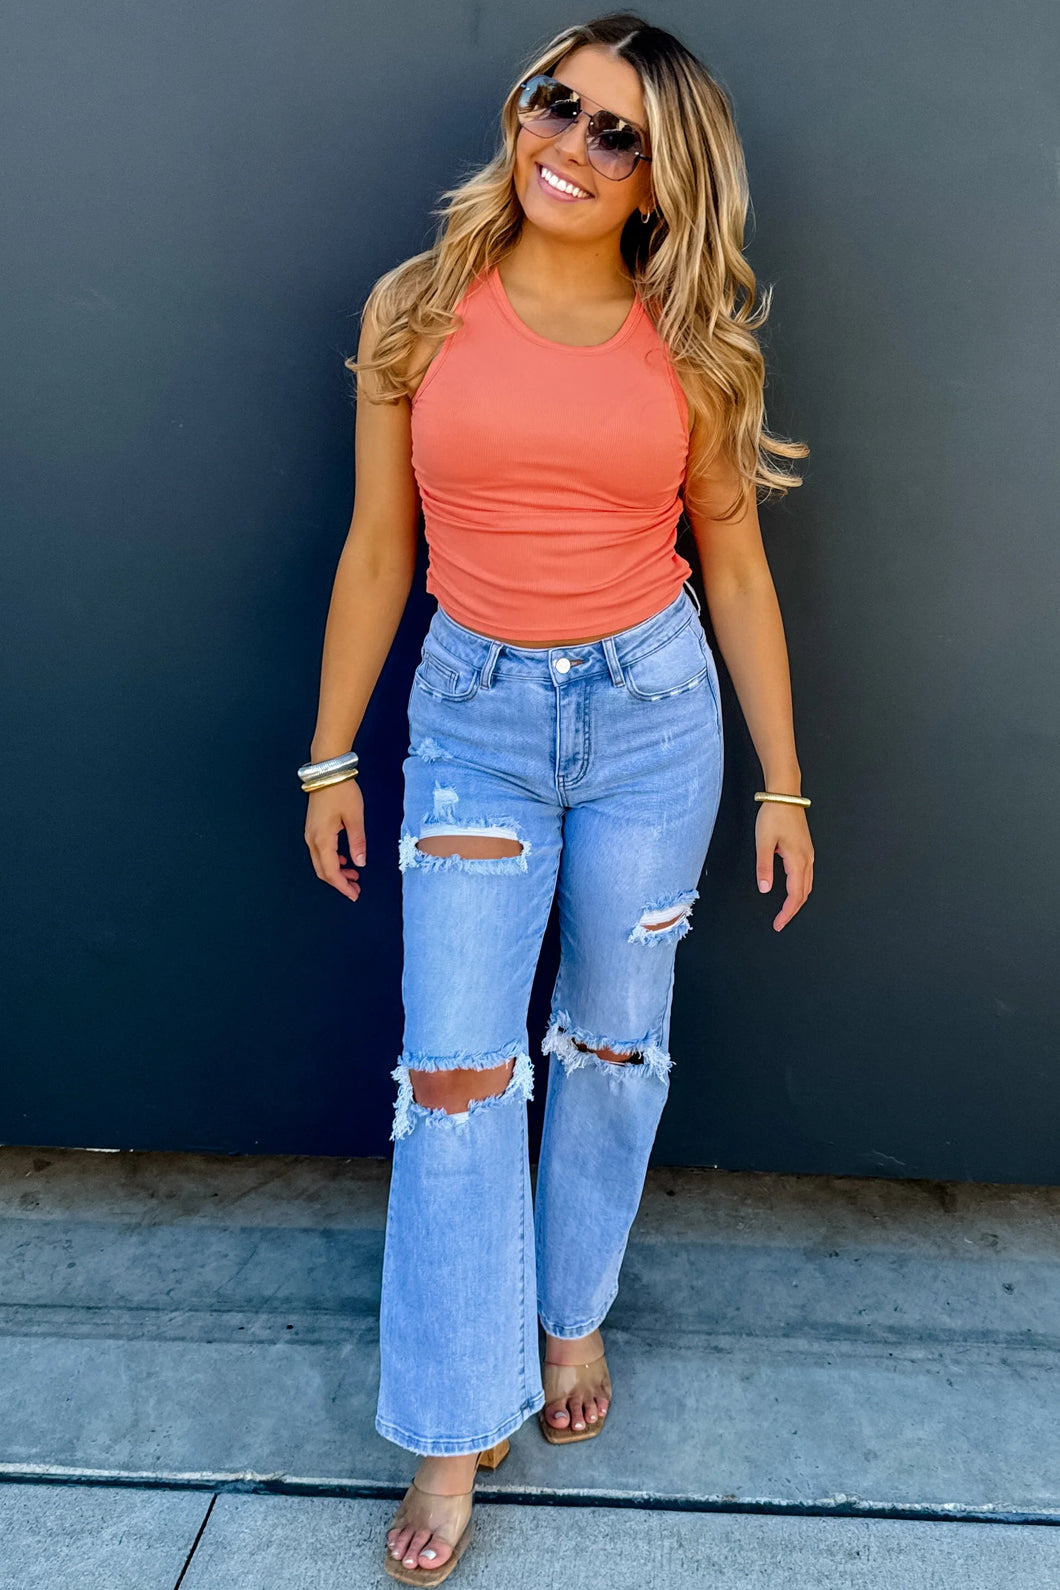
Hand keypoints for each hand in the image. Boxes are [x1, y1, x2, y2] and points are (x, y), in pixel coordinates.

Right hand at [305, 776, 365, 900]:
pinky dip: (332, 861)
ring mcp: (310, 834)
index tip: (354, 894)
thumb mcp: (355, 817)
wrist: (327, 771)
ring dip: (336, 872)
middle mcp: (312, 839)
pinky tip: (345, 860)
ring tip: (354, 876)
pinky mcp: (313, 828)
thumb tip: (360, 863)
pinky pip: (320, 852)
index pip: (331, 872)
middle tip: (356, 889)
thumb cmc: (341, 792)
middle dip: (339, 883)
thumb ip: (357, 842)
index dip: (342, 886)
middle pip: (323, 871)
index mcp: (322, 839)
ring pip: (320, 862)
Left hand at [755, 801, 812, 930]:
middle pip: (804, 893)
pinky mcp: (805, 849)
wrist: (785, 796)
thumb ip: (764, 866)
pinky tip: (793, 890)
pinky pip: (807, 875)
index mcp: (797, 860)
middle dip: (793, 910)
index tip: (779, 924)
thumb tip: (765, 888)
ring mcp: (808, 854)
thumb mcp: (764, 842)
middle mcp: (807, 859)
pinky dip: (801, 888)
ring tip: (786, 911)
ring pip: (807, 885)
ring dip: (798, 900)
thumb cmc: (774, 815)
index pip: (795, 895)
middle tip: (781, 922)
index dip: (787, 912)